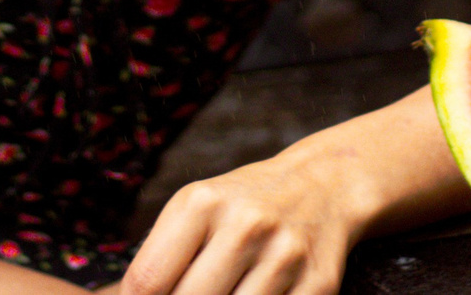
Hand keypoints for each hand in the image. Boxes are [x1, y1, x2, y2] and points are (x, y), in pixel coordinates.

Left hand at [121, 147, 372, 294]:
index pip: (148, 282)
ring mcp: (285, 256)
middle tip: (190, 293)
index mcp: (202, 202)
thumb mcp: (193, 211)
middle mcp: (246, 224)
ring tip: (221, 291)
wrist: (322, 187)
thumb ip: (159, 259)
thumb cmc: (239, 207)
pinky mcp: (319, 284)